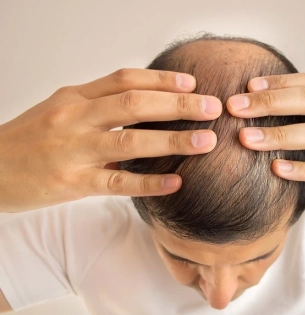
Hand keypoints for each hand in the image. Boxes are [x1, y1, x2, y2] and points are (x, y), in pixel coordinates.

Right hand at [0, 69, 221, 211]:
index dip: (161, 80)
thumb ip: (100, 104)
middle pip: (135, 104)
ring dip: (172, 140)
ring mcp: (74, 151)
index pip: (125, 80)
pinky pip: (117, 183)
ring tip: (206, 141)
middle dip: (178, 106)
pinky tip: (176, 182)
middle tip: (212, 109)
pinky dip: (149, 182)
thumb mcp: (62, 109)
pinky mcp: (72, 184)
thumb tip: (146, 104)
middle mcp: (76, 118)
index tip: (192, 84)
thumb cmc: (32, 139)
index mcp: (76, 98)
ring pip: (130, 141)